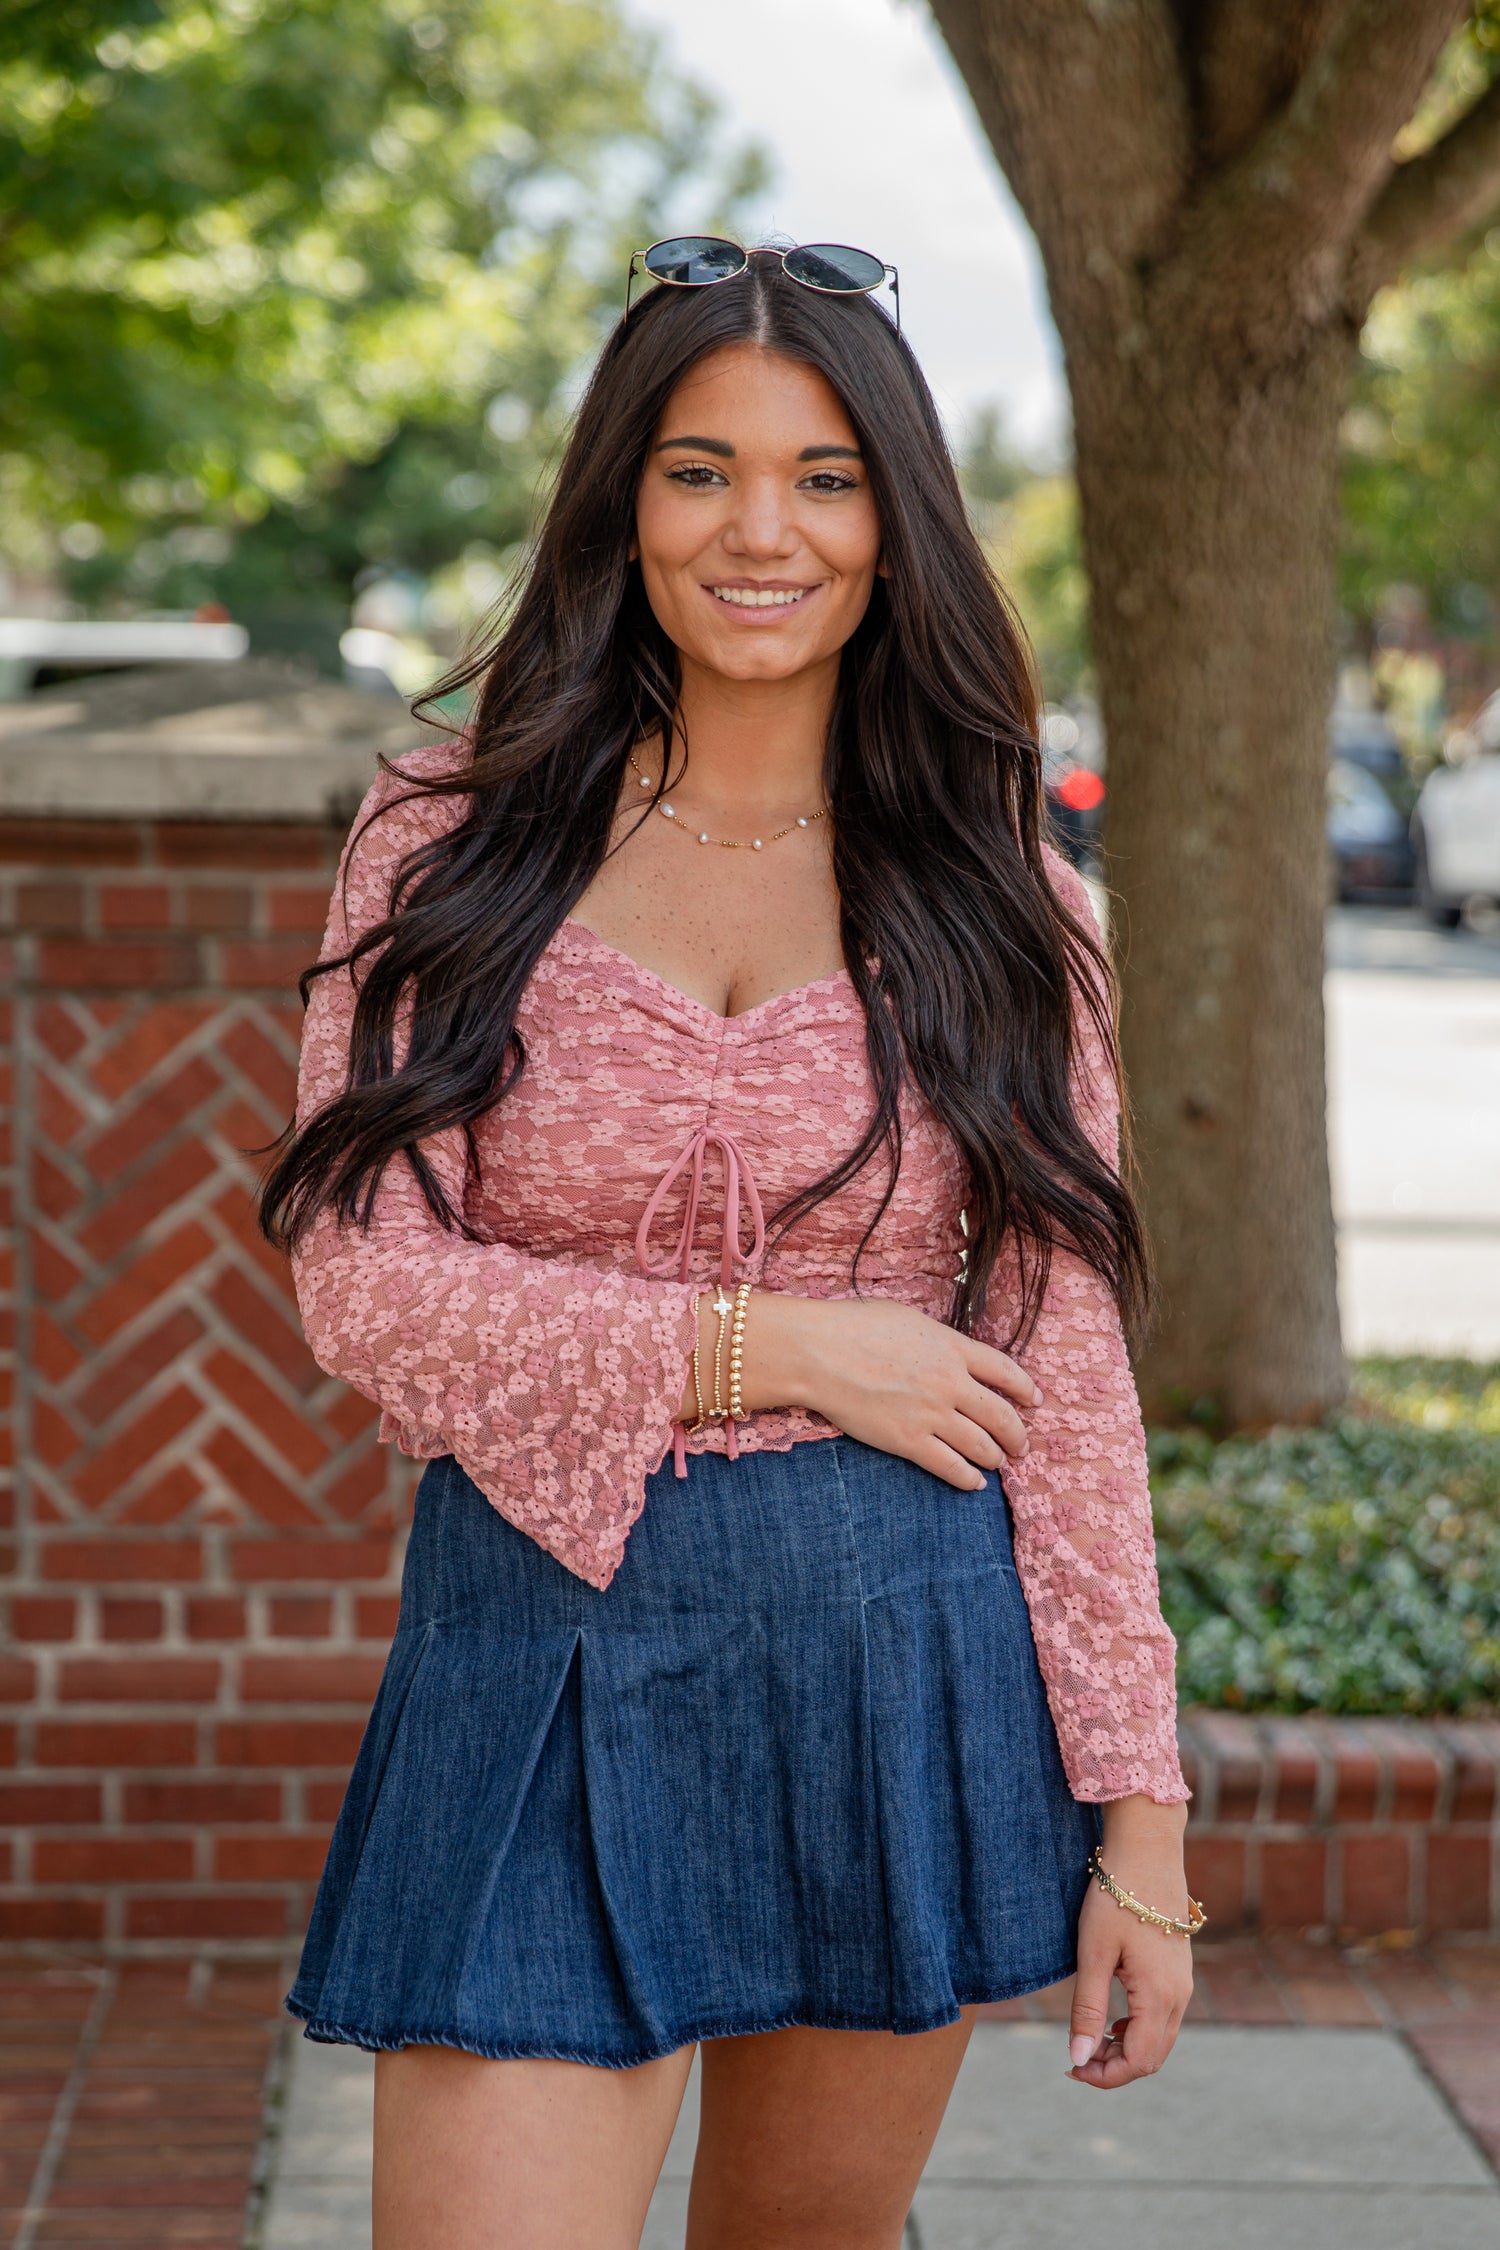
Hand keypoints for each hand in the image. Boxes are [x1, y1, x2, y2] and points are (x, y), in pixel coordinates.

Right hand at [698, 1292, 1039, 1492]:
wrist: (819, 1352)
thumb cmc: (854, 1326)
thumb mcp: (908, 1318)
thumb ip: (937, 1339)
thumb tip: (950, 1351)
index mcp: (953, 1348)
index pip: (1007, 1372)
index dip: (1026, 1390)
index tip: (1034, 1401)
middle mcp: (951, 1383)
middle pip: (1002, 1415)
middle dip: (1018, 1435)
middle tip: (1022, 1446)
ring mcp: (932, 1414)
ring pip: (982, 1445)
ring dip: (995, 1458)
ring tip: (998, 1463)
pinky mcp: (909, 1441)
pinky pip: (951, 1467)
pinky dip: (968, 1478)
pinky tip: (974, 1482)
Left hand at [1068, 1798, 1192, 2090]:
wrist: (1147, 1851)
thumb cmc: (1116, 1898)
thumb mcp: (1094, 1953)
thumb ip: (1088, 2009)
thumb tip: (1079, 2059)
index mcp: (1160, 1997)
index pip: (1138, 2062)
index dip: (1104, 2076)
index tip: (1071, 2068)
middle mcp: (1180, 1997)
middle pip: (1152, 2057)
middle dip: (1114, 2068)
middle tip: (1075, 2058)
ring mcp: (1183, 1984)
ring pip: (1159, 2040)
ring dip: (1126, 2050)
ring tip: (1089, 2039)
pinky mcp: (1179, 1972)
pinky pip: (1163, 2019)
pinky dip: (1138, 2030)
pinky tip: (1112, 2020)